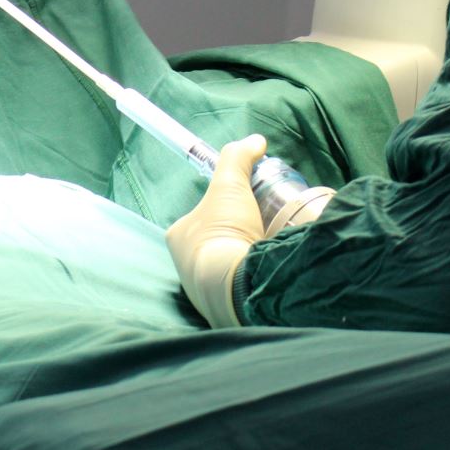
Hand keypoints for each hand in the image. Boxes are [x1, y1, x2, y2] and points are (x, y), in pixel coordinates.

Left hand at [165, 134, 265, 327]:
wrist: (235, 284)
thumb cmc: (224, 232)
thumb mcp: (230, 186)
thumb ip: (237, 159)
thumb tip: (255, 141)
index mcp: (179, 237)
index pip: (200, 217)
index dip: (223, 208)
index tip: (245, 206)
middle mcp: (185, 264)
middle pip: (216, 242)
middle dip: (238, 235)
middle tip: (262, 227)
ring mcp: (203, 289)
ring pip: (228, 265)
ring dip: (247, 257)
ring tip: (270, 248)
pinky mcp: (223, 307)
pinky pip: (239, 286)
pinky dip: (253, 277)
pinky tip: (269, 270)